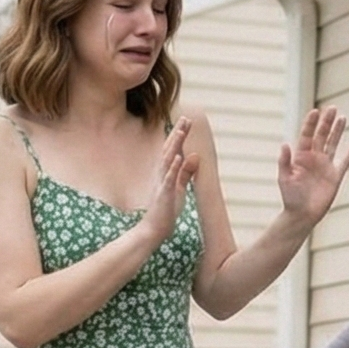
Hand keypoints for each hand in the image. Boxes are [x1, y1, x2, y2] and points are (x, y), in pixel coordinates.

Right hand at [141, 122, 198, 244]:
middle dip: (177, 134)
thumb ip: (186, 172)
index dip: (180, 135)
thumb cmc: (166, 209)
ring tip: (181, 131)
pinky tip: (178, 157)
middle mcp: (162, 174)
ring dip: (174, 145)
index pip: (173, 149)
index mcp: (166, 172)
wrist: (153, 229)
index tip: (187, 120)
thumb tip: (194, 155)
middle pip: (170, 150)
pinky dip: (173, 168)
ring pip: (168, 160)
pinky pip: (169, 179)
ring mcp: (162, 183)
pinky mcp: (164, 195)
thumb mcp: (179, 187)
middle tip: (185, 118)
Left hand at [278, 107, 348, 225]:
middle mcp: (314, 158)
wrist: (302, 215)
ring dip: (338, 131)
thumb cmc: (290, 197)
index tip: (316, 111)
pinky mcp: (336, 176)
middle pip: (322, 136)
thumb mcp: (284, 179)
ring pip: (333, 144)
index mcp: (301, 156)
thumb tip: (285, 144)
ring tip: (343, 117)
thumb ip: (285, 162)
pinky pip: (345, 161)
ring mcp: (326, 166)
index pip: (307, 135)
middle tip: (332, 108)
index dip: (311, 123)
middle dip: (327, 122)